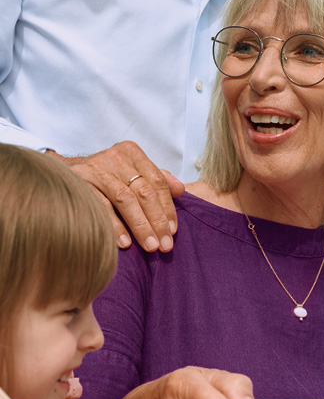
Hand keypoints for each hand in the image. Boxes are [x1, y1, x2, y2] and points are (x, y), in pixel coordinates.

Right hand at [47, 142, 184, 251]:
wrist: (65, 172)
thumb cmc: (108, 175)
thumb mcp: (134, 172)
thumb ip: (158, 180)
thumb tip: (181, 190)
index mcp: (132, 152)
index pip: (157, 181)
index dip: (167, 208)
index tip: (172, 231)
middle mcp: (115, 157)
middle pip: (143, 191)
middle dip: (156, 221)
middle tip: (164, 245)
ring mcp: (96, 169)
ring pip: (124, 199)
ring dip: (139, 226)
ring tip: (150, 246)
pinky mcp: (79, 182)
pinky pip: (101, 207)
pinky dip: (114, 226)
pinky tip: (124, 243)